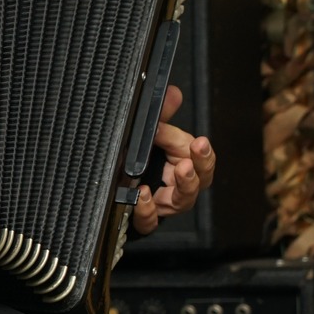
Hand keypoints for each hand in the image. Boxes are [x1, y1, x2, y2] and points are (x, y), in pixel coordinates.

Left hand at [132, 84, 215, 234]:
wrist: (111, 192)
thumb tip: (172, 93)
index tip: (192, 139)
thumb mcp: (150, 137)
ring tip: (182, 170)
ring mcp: (162, 205)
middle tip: (196, 151)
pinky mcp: (143, 219)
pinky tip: (142, 195)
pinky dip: (148, 209)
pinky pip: (150, 220)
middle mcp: (176, 187)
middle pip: (200, 180)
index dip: (197, 149)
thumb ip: (161, 116)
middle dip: (201, 164)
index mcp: (181, 165)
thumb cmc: (138, 164)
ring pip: (183, 201)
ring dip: (185, 184)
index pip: (199, 157)